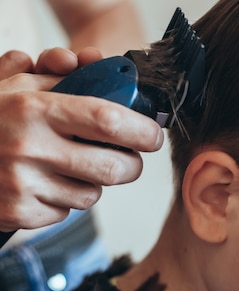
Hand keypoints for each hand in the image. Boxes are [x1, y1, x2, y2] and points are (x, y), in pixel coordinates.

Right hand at [0, 48, 163, 231]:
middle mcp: (31, 148)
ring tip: (67, 167)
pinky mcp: (20, 213)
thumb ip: (58, 73)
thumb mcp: (16, 86)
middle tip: (128, 159)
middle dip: (131, 165)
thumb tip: (96, 61)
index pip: (110, 122)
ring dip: (92, 183)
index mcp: (35, 109)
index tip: (153, 135)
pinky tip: (44, 184)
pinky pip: (66, 213)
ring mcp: (24, 184)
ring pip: (93, 195)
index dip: (143, 131)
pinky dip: (63, 201)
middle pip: (115, 168)